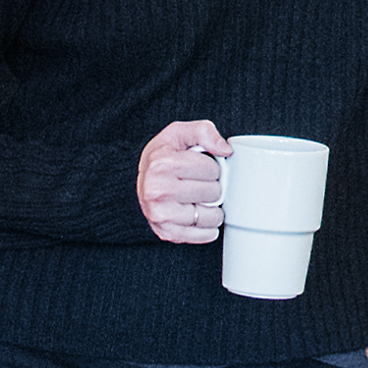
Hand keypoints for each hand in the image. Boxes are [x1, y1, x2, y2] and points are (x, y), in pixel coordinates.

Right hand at [137, 119, 228, 243]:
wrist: (142, 181)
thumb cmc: (162, 157)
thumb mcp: (178, 133)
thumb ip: (203, 131)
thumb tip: (226, 150)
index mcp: (162, 165)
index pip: (211, 169)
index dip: (212, 167)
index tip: (202, 167)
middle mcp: (158, 191)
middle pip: (213, 193)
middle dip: (213, 187)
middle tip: (201, 183)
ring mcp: (160, 214)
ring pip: (210, 216)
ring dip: (213, 209)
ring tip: (202, 199)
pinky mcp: (165, 232)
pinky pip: (200, 235)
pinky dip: (207, 229)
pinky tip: (202, 217)